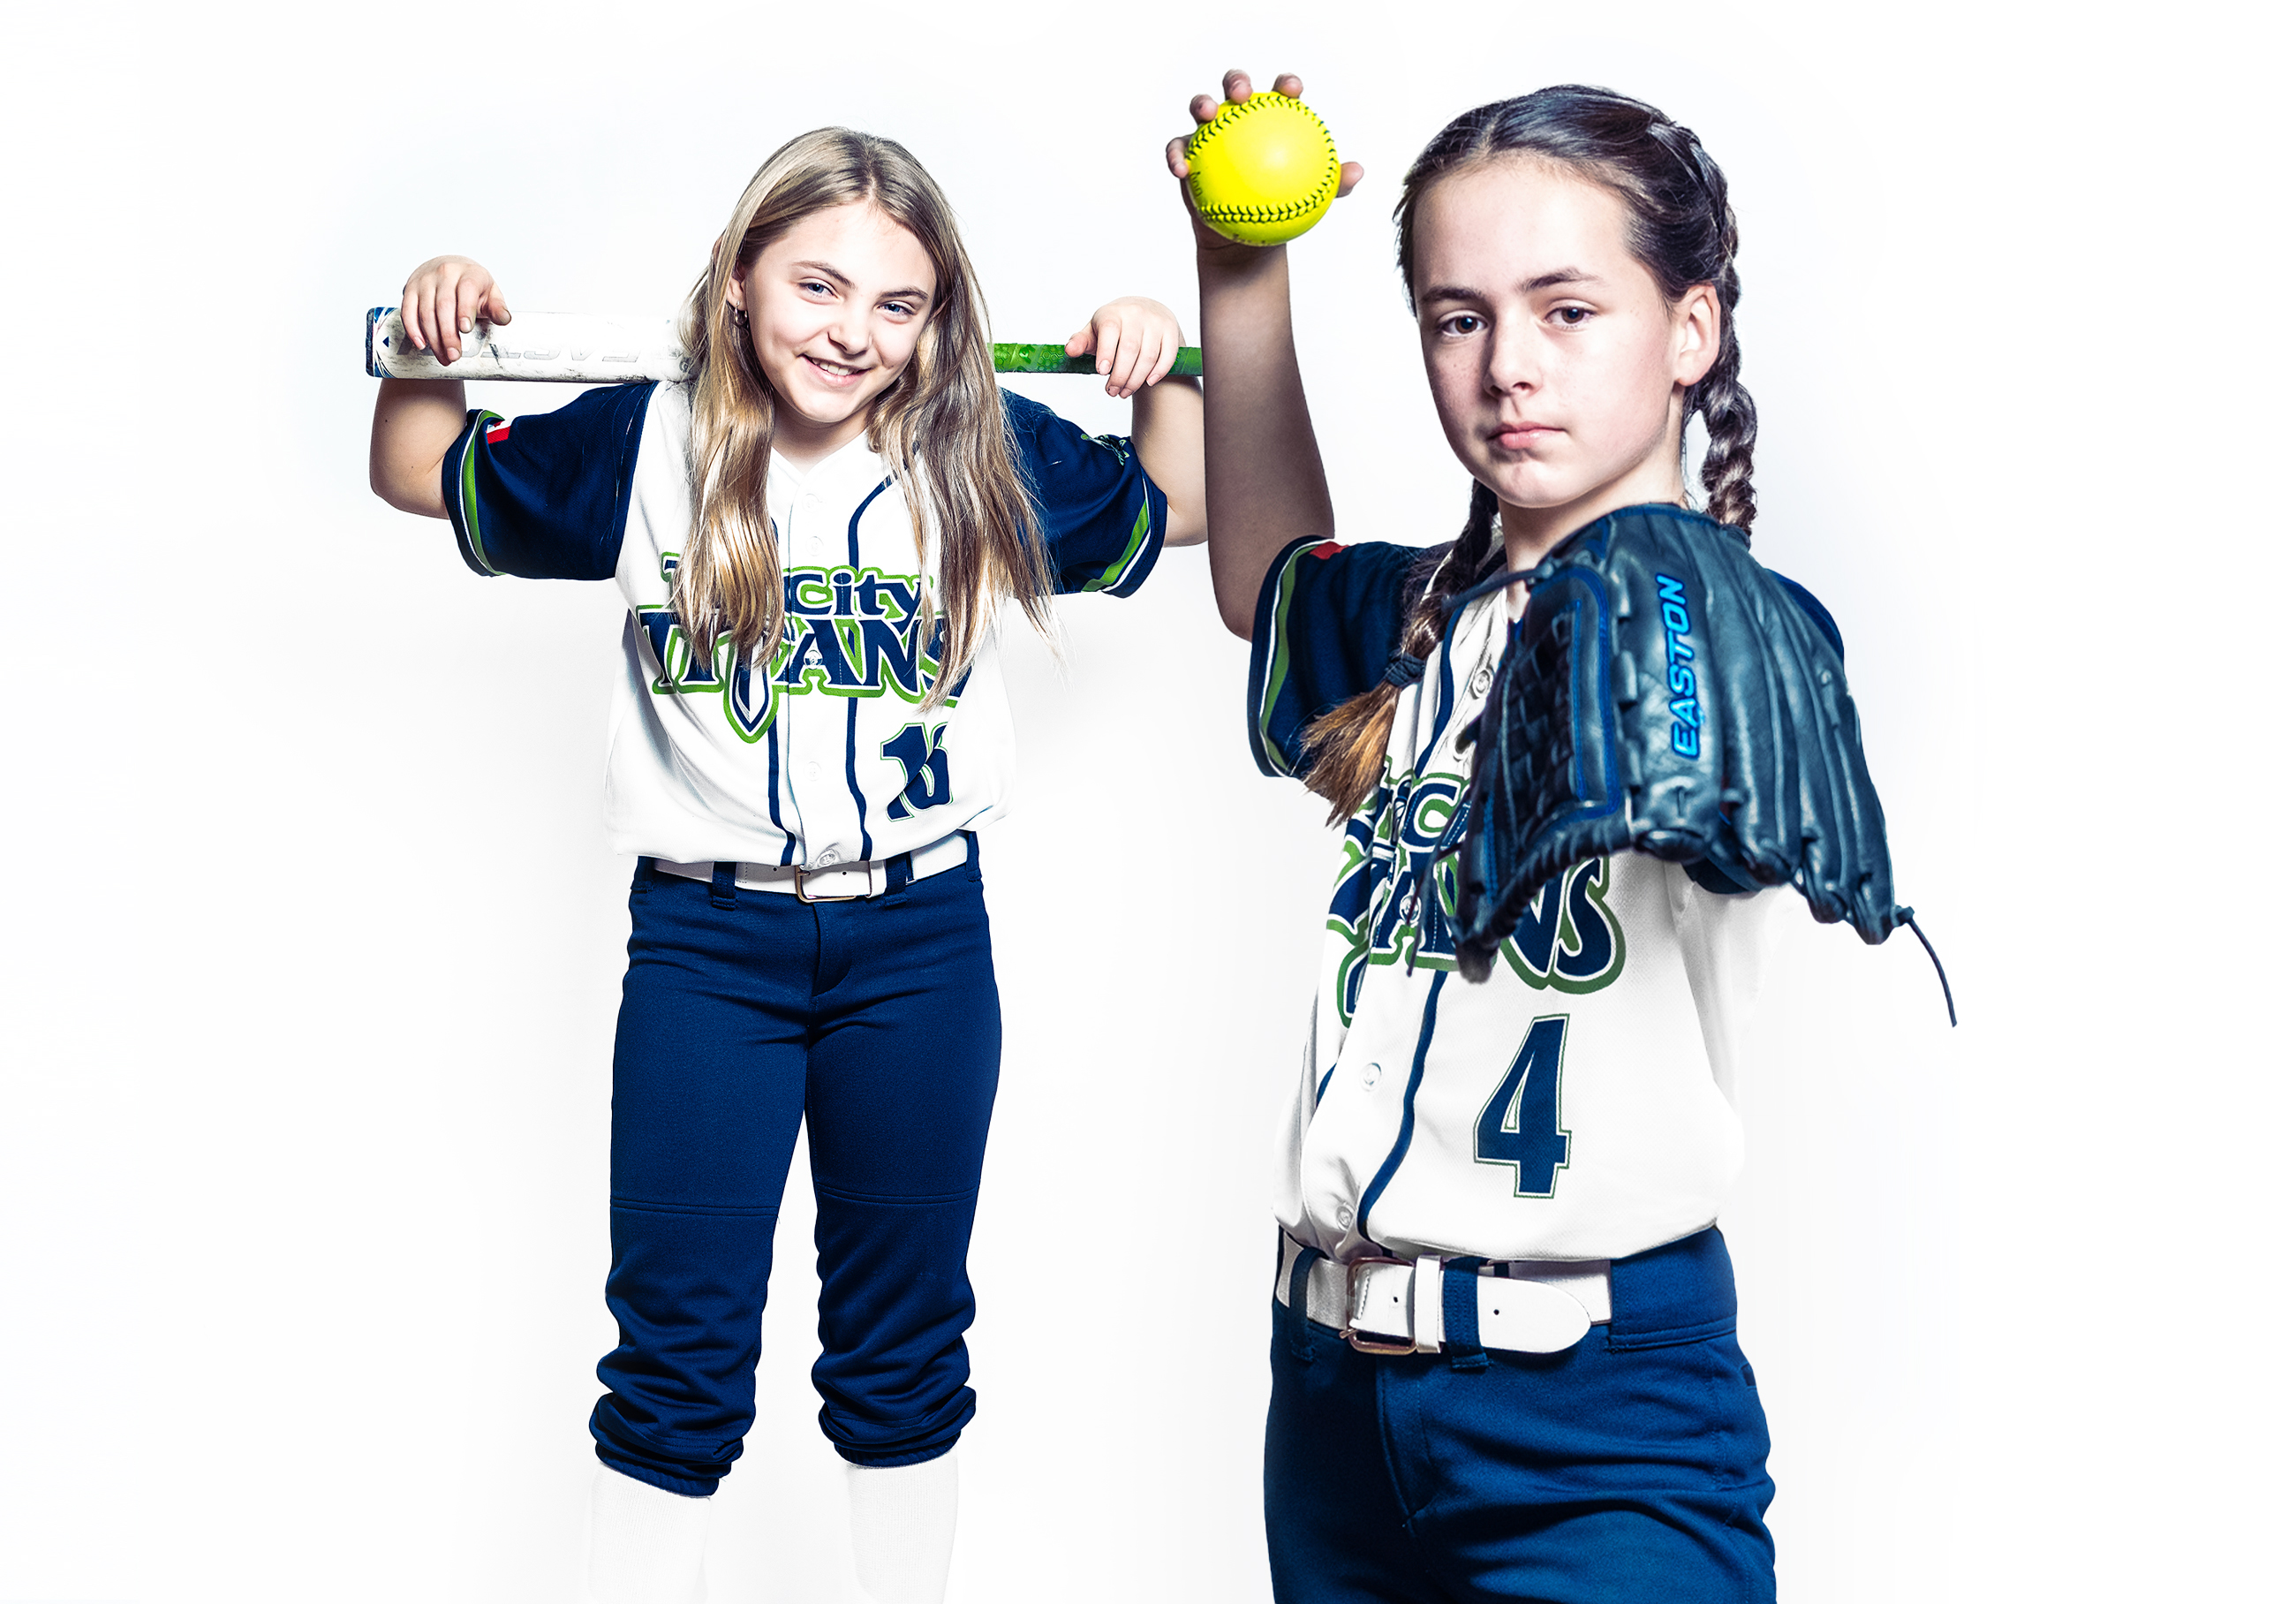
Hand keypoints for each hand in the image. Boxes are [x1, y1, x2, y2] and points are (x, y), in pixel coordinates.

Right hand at [398, 255, 510, 364]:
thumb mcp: (490, 292)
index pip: (466, 290)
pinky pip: (408, 310)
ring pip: (426, 311)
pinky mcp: (410, 288)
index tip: (465, 329)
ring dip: (433, 338)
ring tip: (444, 356)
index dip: (465, 310)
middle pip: (444, 306)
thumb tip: (504, 319)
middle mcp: (445, 273)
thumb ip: (497, 307)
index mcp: (469, 273)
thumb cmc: (472, 285)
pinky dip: (413, 329)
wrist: (450, 267)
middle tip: (454, 355)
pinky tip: (422, 344)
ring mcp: (425, 280)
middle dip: (448, 334)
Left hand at [1064, 296, 1185, 397]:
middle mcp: (1135, 314)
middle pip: (1129, 349)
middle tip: (1112, 392)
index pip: (1109, 330)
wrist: (1145, 309)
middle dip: (1120, 375)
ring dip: (1136, 380)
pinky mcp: (1171, 330)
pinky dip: (1158, 373)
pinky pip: (1167, 356)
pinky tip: (1148, 382)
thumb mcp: (1095, 331)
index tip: (1102, 371)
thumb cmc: (1115, 326)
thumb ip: (1081, 341)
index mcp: (1113, 313)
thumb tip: (1070, 350)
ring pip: (1148, 356)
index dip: (1106, 352)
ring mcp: (1156, 321)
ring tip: (1125, 392)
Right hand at [1165, 69, 1364, 258]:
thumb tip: (1358, 171)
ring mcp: (1210, 132)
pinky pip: (1178, 149)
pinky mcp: (1187, 151)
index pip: (1280, 93)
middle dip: (1237, 81)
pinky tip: (1181, 170)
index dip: (1286, 84)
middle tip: (1242, 94)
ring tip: (1207, 116)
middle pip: (1235, 86)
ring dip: (1201, 105)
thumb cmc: (1281, 209)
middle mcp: (1239, 117)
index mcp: (1271, 118)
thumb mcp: (1312, 200)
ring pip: (1201, 108)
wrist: (1247, 235)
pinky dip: (1177, 156)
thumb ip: (1334, 183)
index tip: (1292, 90)